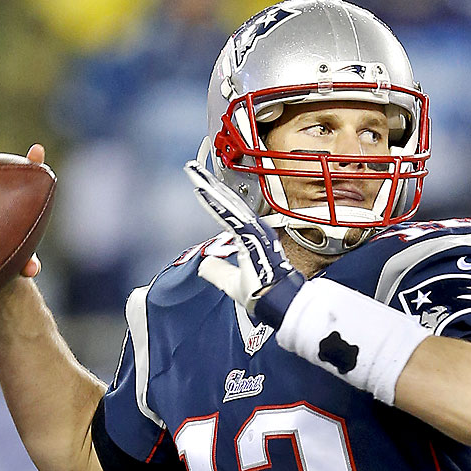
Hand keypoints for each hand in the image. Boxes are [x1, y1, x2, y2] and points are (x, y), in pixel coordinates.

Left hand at [184, 160, 303, 326]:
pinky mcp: (249, 235)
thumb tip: (204, 264)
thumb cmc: (264, 294)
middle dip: (208, 183)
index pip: (229, 213)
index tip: (202, 184)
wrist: (278, 302)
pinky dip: (214, 203)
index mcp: (253, 237)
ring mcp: (253, 230)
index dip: (215, 197)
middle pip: (227, 202)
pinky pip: (227, 215)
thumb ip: (218, 271)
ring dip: (208, 186)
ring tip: (193, 171)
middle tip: (192, 168)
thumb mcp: (232, 283)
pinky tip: (201, 190)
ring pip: (226, 203)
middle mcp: (255, 229)